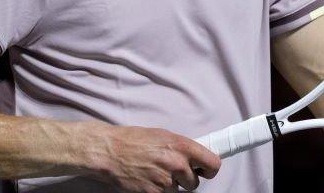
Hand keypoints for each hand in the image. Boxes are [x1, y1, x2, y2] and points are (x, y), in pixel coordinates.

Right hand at [92, 126, 219, 192]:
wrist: (110, 151)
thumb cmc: (134, 140)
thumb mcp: (163, 136)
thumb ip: (182, 147)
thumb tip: (196, 157)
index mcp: (182, 146)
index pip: (213, 164)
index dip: (209, 170)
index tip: (204, 171)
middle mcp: (176, 164)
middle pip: (194, 183)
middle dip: (185, 179)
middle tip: (172, 171)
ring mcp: (165, 181)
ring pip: (178, 191)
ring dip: (171, 186)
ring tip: (155, 173)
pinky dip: (158, 191)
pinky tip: (148, 180)